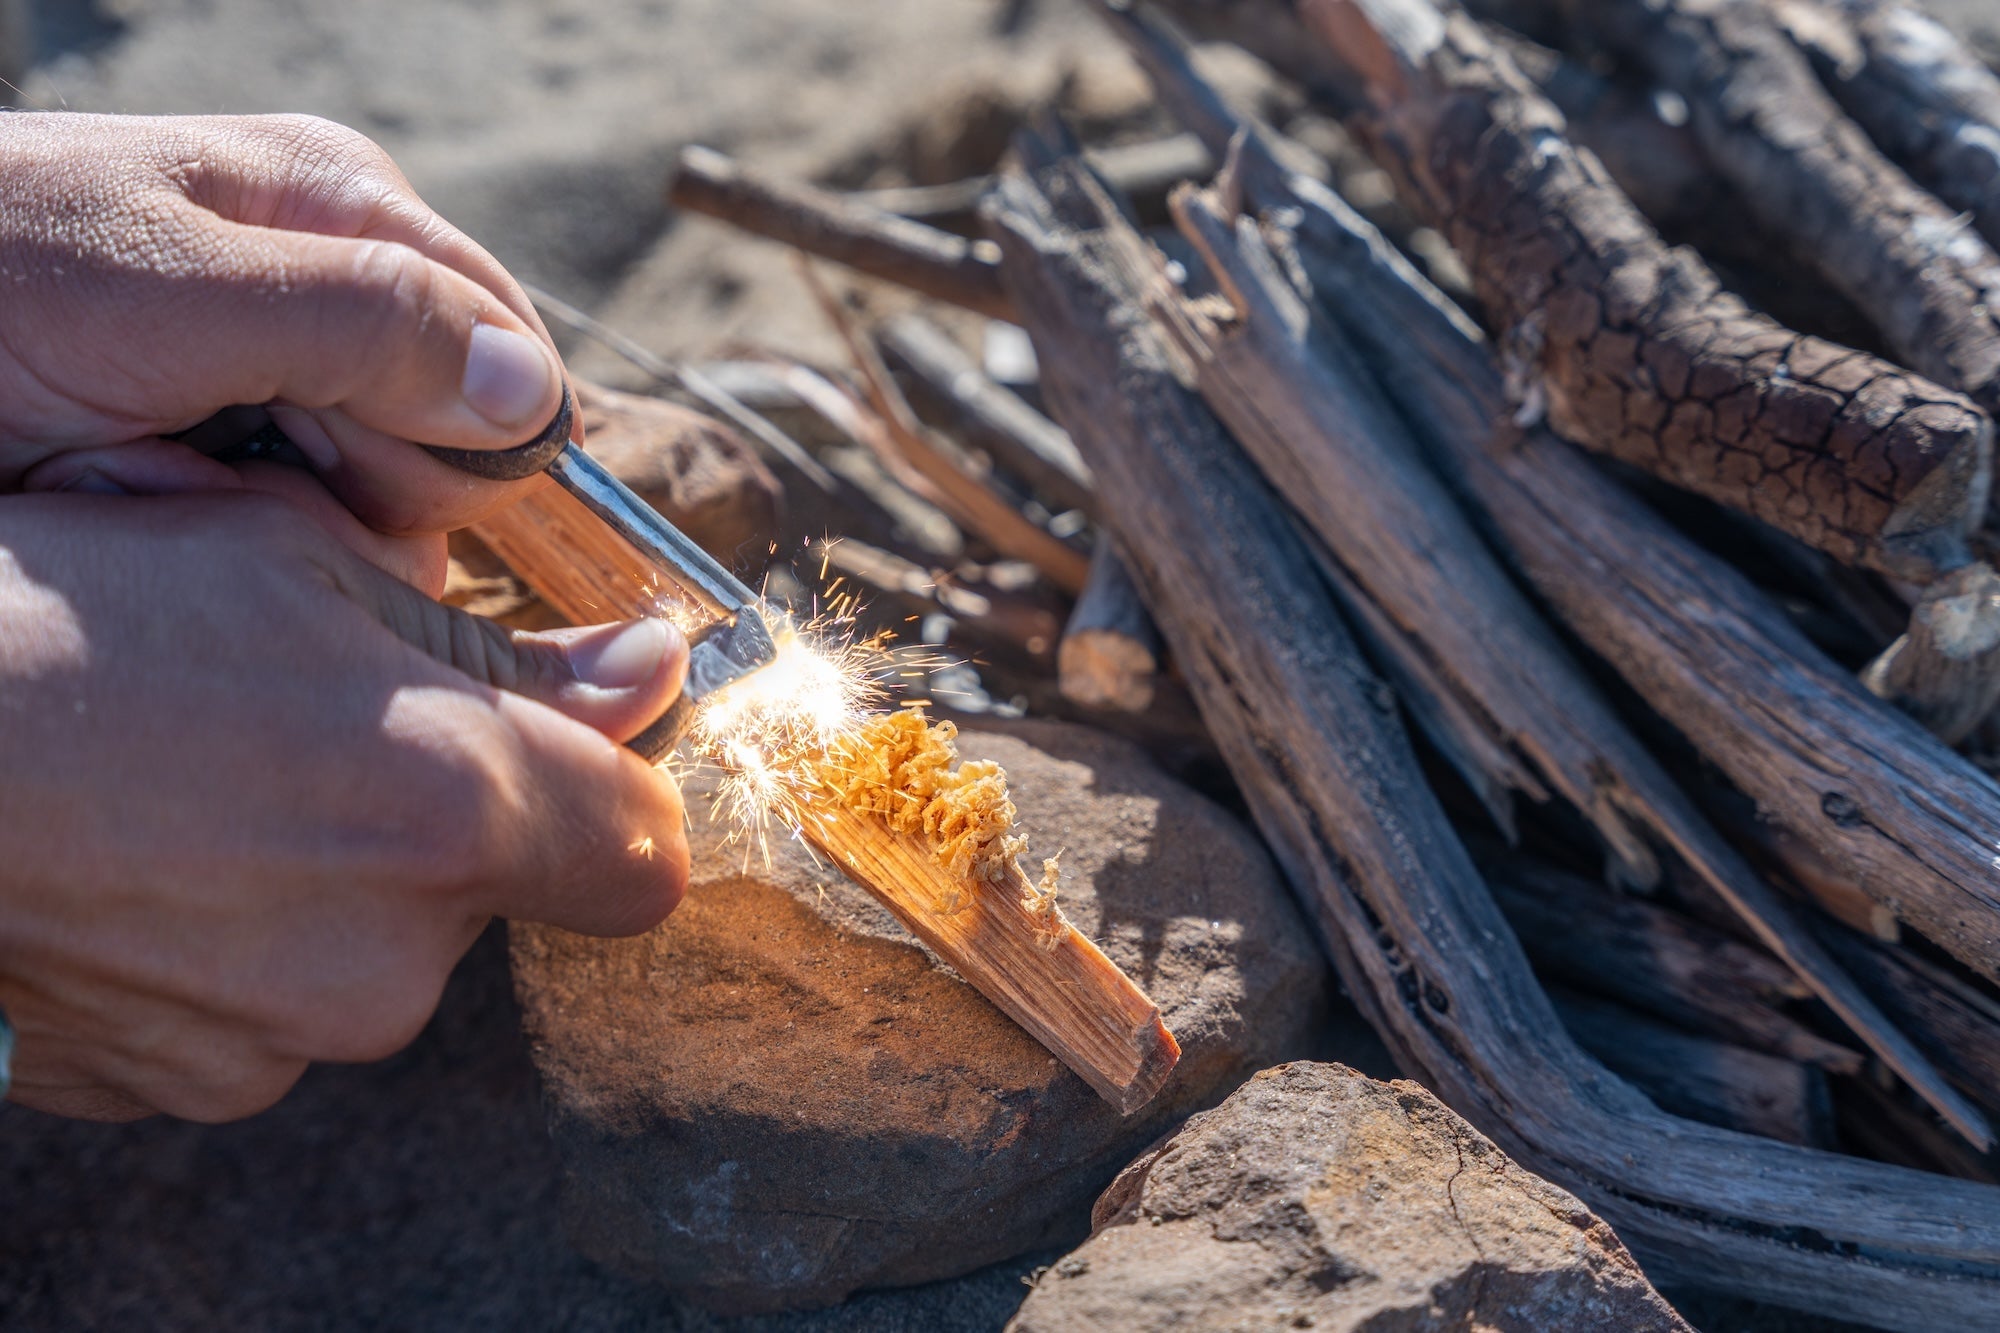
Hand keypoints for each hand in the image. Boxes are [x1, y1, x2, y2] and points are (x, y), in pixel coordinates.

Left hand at [0, 112, 566, 535]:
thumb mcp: (162, 298)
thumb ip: (358, 324)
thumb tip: (532, 396)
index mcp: (348, 206)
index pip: (508, 356)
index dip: (446, 438)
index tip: (319, 451)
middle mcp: (342, 284)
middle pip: (457, 446)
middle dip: (347, 483)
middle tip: (216, 455)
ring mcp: (294, 370)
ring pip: (387, 508)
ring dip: (278, 520)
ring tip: (153, 470)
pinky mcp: (248, 443)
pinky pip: (312, 533)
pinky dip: (232, 535)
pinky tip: (150, 495)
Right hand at [0, 490, 691, 1122]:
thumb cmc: (67, 617)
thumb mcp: (301, 564)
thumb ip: (504, 644)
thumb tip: (651, 672)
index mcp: (447, 811)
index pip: (644, 849)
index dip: (619, 786)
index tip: (580, 730)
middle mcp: (386, 959)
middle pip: (497, 887)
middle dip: (447, 808)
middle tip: (314, 717)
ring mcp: (280, 1037)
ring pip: (380, 942)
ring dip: (334, 867)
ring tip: (204, 776)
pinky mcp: (187, 1081)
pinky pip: (275, 1000)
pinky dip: (245, 935)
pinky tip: (153, 853)